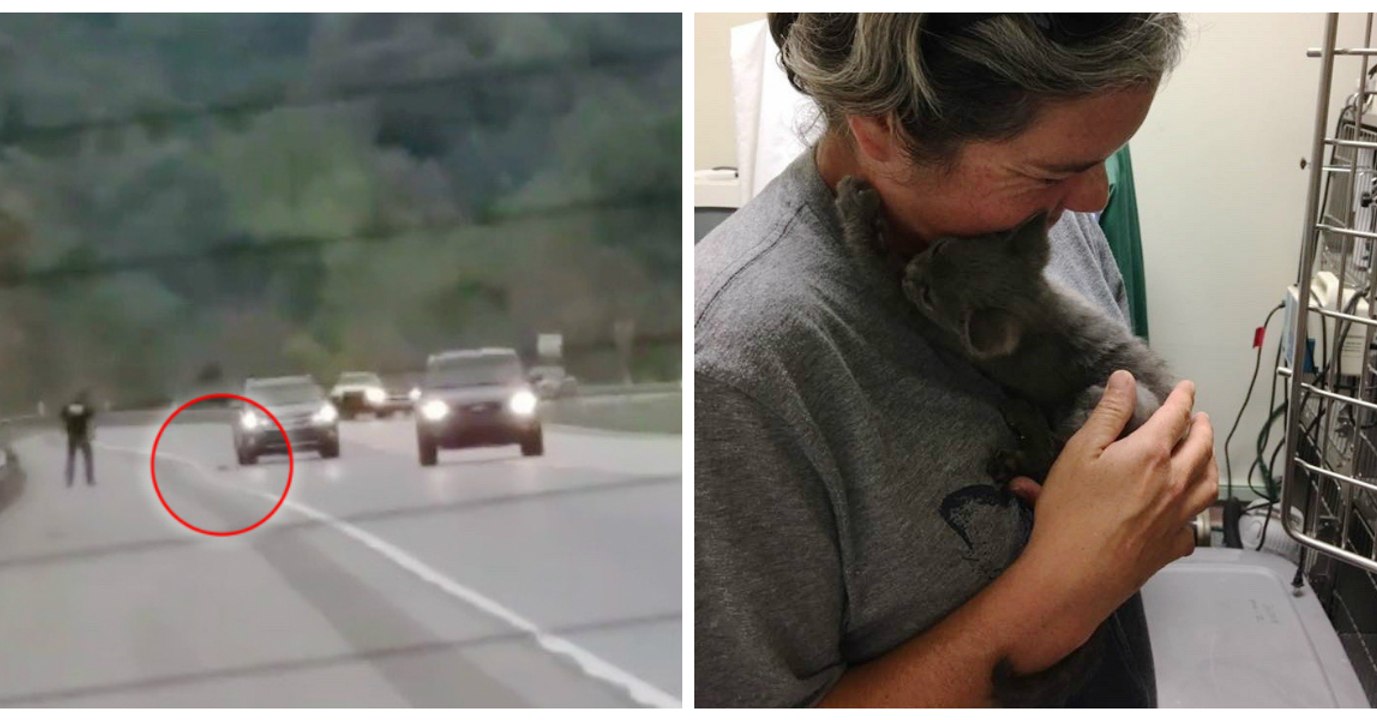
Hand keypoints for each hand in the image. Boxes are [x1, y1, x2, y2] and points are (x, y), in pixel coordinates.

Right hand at [1001, 370, 1217, 672]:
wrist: (1076, 576)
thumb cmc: (1070, 511)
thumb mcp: (1079, 453)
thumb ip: (1107, 414)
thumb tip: (1126, 379)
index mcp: (1151, 453)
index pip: (1176, 416)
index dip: (1182, 398)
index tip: (1187, 387)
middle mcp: (1175, 481)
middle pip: (1201, 447)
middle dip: (1202, 427)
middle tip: (1200, 417)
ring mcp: (1179, 516)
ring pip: (1208, 483)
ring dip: (1210, 462)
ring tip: (1205, 453)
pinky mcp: (1174, 545)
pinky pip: (1196, 522)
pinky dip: (1198, 509)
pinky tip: (1188, 510)